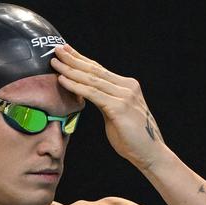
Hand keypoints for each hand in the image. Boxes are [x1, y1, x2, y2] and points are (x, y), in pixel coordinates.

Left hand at [51, 45, 165, 169]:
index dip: (81, 59)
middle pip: (94, 70)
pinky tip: (63, 80)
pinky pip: (92, 94)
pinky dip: (75, 86)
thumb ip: (104, 101)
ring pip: (91, 79)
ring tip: (55, 63)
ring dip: (70, 70)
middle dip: (73, 59)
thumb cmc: (132, 138)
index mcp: (127, 86)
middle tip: (56, 50)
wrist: (150, 153)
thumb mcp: (116, 114)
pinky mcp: (119, 108)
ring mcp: (124, 96)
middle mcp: (127, 87)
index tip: (66, 50)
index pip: (99, 69)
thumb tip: (88, 94)